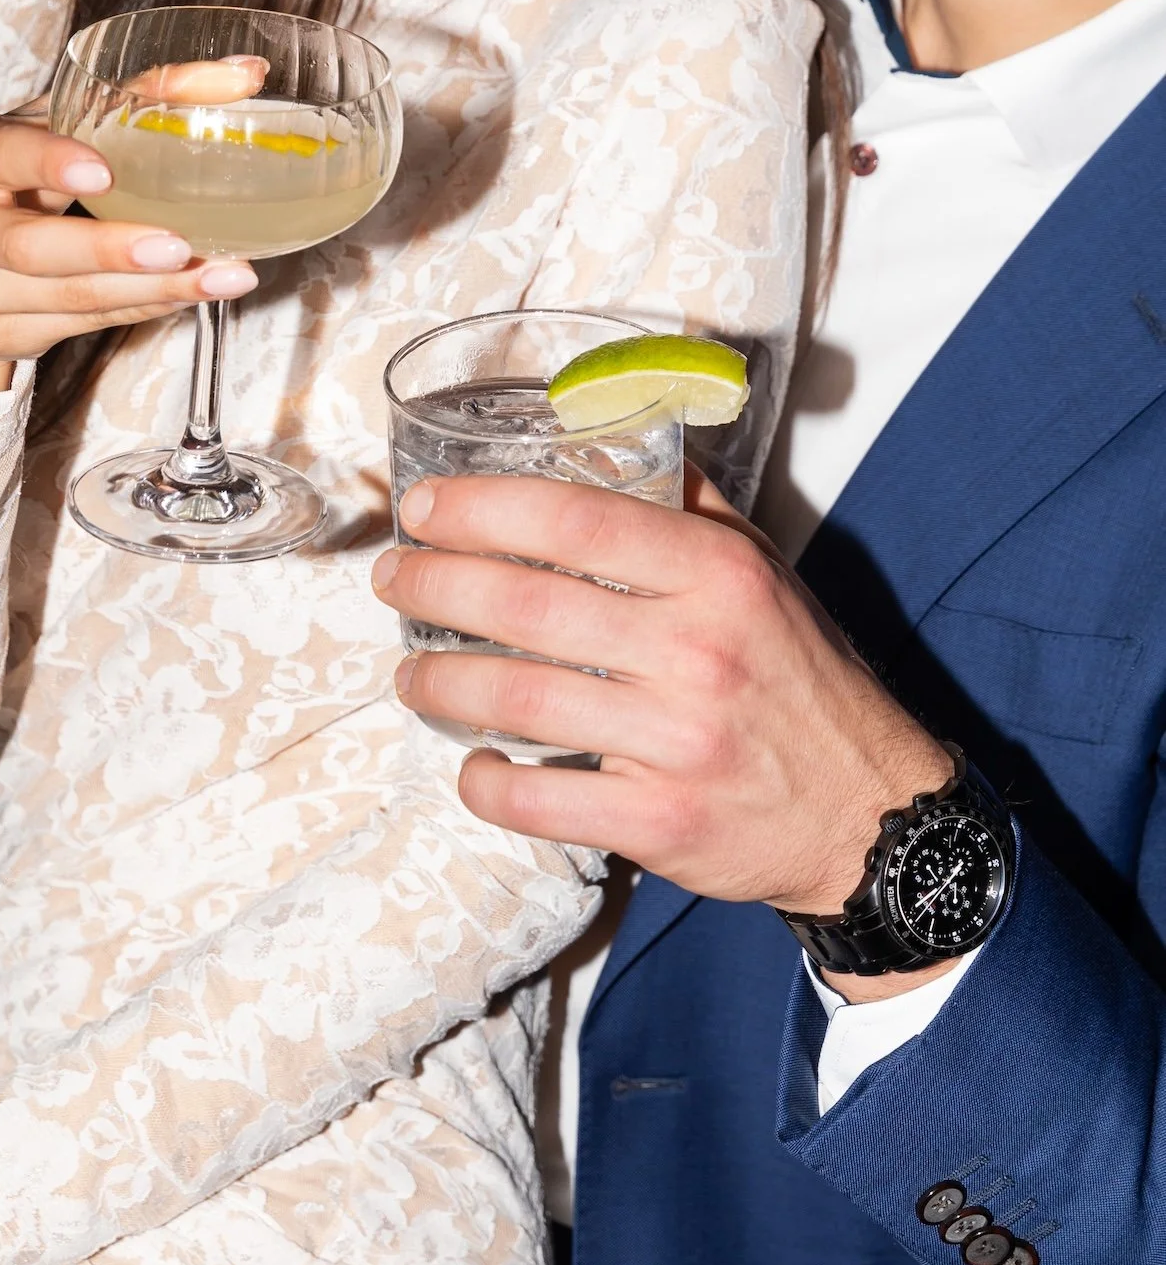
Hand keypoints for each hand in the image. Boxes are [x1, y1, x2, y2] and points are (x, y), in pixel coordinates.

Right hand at [0, 59, 267, 407]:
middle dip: (111, 251)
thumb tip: (245, 72)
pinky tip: (188, 293)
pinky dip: (143, 307)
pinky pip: (82, 324)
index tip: (103, 169)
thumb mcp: (48, 124)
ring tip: (223, 276)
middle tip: (181, 246)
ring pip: (70, 297)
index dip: (46, 161)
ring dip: (153, 289)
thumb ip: (136, 96)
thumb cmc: (9, 176)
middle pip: (32, 247)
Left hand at [371, 474, 951, 924]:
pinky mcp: (663, 823)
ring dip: (440, 685)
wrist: (871, 812)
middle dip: (434, 587)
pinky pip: (542, 802)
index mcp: (718, 577)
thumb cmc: (802, 680)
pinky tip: (470, 765)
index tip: (426, 508)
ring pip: (518, 702)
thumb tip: (611, 441)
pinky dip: (486, 784)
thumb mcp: (765, 574)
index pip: (575, 519)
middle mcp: (697, 651)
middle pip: (526, 606)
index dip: (482, 508)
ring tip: (409, 677)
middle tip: (394, 582)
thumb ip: (689, 509)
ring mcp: (678, 743)